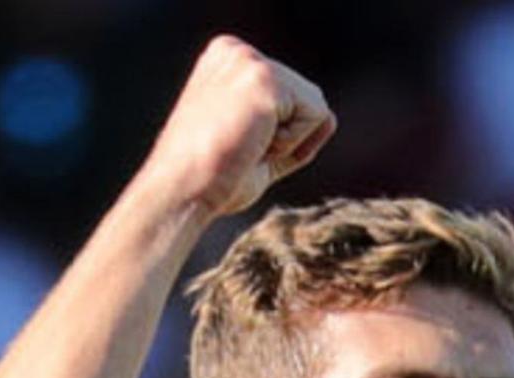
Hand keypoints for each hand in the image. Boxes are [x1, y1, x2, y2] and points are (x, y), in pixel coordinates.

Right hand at [141, 37, 336, 219]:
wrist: (183, 191)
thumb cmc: (212, 180)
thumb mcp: (257, 147)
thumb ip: (291, 130)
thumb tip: (330, 118)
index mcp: (228, 61)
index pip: (291, 96)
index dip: (280, 136)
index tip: (239, 147)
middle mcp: (237, 51)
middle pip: (307, 98)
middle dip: (287, 138)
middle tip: (242, 151)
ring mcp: (250, 61)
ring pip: (315, 107)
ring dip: (290, 142)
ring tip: (247, 148)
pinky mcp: (265, 79)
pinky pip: (316, 116)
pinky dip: (294, 144)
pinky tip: (255, 146)